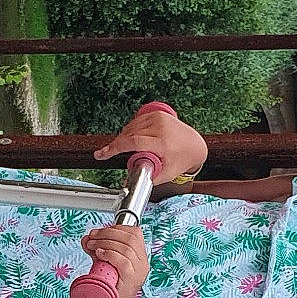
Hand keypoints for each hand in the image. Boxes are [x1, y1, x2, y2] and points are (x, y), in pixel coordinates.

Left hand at [79, 223, 148, 297]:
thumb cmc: (110, 288)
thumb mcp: (104, 264)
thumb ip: (97, 249)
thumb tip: (87, 238)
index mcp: (140, 257)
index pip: (135, 233)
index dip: (116, 228)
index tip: (100, 232)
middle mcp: (143, 263)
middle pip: (130, 237)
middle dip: (108, 233)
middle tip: (92, 237)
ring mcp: (139, 272)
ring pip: (126, 247)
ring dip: (105, 242)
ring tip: (92, 246)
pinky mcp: (132, 279)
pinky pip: (124, 261)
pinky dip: (110, 254)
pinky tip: (99, 254)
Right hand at [92, 102, 206, 183]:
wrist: (194, 145)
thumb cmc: (182, 160)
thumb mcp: (166, 174)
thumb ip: (146, 179)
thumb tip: (128, 184)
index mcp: (162, 142)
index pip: (132, 142)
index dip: (114, 148)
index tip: (101, 154)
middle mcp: (160, 127)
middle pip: (128, 135)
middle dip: (118, 145)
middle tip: (113, 154)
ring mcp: (159, 118)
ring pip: (130, 127)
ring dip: (124, 138)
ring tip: (128, 148)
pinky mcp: (157, 113)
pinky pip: (136, 121)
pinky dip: (131, 130)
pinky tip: (133, 138)